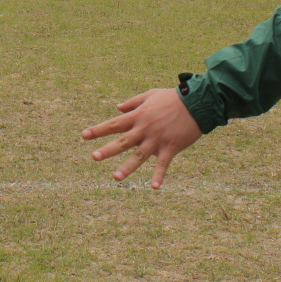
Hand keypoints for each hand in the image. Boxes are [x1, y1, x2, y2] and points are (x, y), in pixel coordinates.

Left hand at [81, 88, 202, 188]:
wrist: (197, 103)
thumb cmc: (172, 98)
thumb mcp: (150, 95)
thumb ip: (133, 102)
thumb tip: (117, 107)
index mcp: (138, 116)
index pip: (114, 124)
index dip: (98, 130)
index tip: (84, 136)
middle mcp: (145, 129)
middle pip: (123, 141)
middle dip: (107, 150)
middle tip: (94, 157)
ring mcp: (157, 139)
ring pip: (139, 156)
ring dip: (127, 167)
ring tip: (115, 177)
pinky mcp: (171, 147)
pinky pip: (163, 164)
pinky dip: (159, 175)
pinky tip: (154, 187)